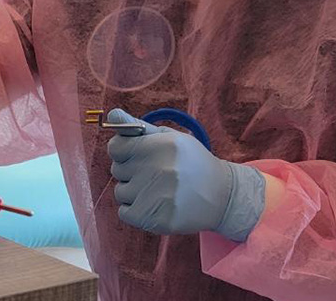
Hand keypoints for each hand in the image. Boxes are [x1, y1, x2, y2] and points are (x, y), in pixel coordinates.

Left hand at [107, 108, 265, 241]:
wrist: (222, 195)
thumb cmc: (191, 162)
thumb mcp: (170, 137)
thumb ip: (138, 127)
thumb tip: (112, 115)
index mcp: (160, 146)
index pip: (115, 147)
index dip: (123, 151)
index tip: (136, 155)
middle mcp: (158, 170)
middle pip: (117, 170)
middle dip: (130, 171)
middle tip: (155, 173)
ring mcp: (158, 197)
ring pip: (120, 192)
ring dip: (133, 192)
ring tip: (157, 190)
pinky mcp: (157, 220)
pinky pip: (124, 213)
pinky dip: (134, 211)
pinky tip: (154, 204)